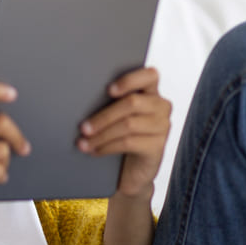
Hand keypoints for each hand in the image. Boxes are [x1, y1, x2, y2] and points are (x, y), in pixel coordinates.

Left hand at [77, 67, 170, 199]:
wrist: (133, 168)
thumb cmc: (122, 134)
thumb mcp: (118, 115)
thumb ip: (112, 102)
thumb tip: (84, 97)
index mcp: (151, 91)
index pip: (150, 76)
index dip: (130, 80)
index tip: (109, 90)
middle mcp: (161, 106)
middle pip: (132, 103)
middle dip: (104, 116)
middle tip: (83, 127)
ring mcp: (162, 127)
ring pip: (128, 125)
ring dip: (101, 135)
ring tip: (84, 143)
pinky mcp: (157, 147)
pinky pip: (129, 143)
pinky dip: (107, 147)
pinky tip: (95, 150)